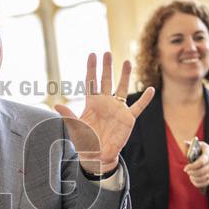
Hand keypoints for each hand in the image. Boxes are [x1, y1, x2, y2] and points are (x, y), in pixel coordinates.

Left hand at [54, 52, 154, 173]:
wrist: (97, 155)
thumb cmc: (85, 141)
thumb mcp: (76, 127)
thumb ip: (68, 115)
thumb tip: (56, 104)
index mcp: (92, 103)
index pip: (91, 82)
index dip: (91, 68)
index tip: (92, 54)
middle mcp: (105, 103)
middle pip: (106, 80)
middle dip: (107, 67)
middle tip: (107, 53)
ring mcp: (117, 109)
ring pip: (122, 89)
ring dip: (124, 76)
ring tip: (127, 62)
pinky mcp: (128, 119)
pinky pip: (138, 107)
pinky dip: (145, 99)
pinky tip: (151, 89)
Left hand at [184, 141, 208, 191]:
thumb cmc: (208, 152)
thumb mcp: (202, 146)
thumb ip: (193, 145)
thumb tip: (185, 142)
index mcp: (208, 156)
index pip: (201, 162)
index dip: (192, 166)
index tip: (185, 168)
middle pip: (201, 172)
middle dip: (192, 173)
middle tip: (188, 171)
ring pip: (203, 179)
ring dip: (194, 178)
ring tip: (190, 175)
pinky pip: (204, 183)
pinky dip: (197, 183)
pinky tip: (193, 179)